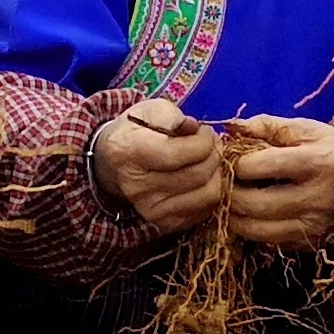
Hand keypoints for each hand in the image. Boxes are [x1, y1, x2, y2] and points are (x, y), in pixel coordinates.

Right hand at [89, 96, 227, 234]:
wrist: (116, 164)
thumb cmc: (138, 132)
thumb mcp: (149, 110)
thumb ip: (171, 115)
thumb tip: (192, 127)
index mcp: (129, 152)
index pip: (179, 153)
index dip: (203, 140)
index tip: (204, 132)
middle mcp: (137, 187)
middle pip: (197, 174)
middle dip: (214, 154)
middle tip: (211, 144)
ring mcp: (151, 209)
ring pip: (207, 195)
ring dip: (217, 173)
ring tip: (208, 160)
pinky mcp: (165, 223)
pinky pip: (206, 209)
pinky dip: (211, 191)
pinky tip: (202, 177)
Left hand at [225, 115, 333, 249]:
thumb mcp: (307, 129)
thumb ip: (267, 125)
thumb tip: (229, 128)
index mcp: (318, 163)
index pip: (259, 167)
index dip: (237, 163)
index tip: (234, 159)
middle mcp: (318, 198)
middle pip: (253, 203)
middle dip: (229, 192)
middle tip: (226, 182)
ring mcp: (315, 226)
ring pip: (255, 230)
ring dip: (234, 215)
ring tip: (235, 198)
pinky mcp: (311, 244)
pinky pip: (267, 242)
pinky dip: (252, 229)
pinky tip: (253, 214)